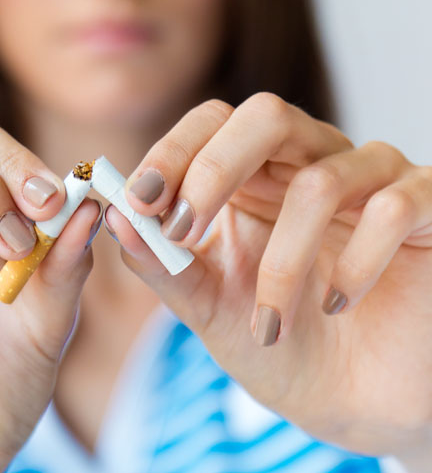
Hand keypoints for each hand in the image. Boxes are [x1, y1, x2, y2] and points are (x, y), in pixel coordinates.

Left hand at [107, 93, 431, 457]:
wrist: (356, 401)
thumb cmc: (282, 346)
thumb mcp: (208, 307)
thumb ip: (163, 264)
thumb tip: (115, 217)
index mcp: (255, 178)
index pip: (211, 124)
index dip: (171, 154)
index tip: (138, 203)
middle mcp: (312, 163)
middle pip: (264, 117)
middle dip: (213, 170)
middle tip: (182, 229)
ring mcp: (374, 182)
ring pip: (321, 180)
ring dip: (282, 262)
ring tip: (268, 324)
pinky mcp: (428, 208)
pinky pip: (394, 208)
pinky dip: (356, 264)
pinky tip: (337, 304)